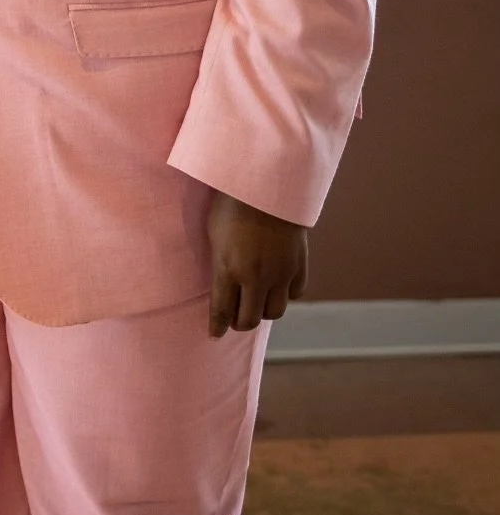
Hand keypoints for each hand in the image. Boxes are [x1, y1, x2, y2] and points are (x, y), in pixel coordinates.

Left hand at [206, 191, 308, 336]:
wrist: (270, 181)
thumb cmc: (233, 202)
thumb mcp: (214, 232)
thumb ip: (219, 262)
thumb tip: (219, 283)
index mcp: (229, 268)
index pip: (222, 310)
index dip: (217, 326)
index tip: (214, 334)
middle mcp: (256, 277)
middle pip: (249, 319)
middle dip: (239, 322)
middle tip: (235, 317)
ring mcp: (281, 273)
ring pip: (274, 312)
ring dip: (262, 310)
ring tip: (255, 301)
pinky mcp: (300, 266)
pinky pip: (294, 294)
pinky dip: (284, 295)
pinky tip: (276, 286)